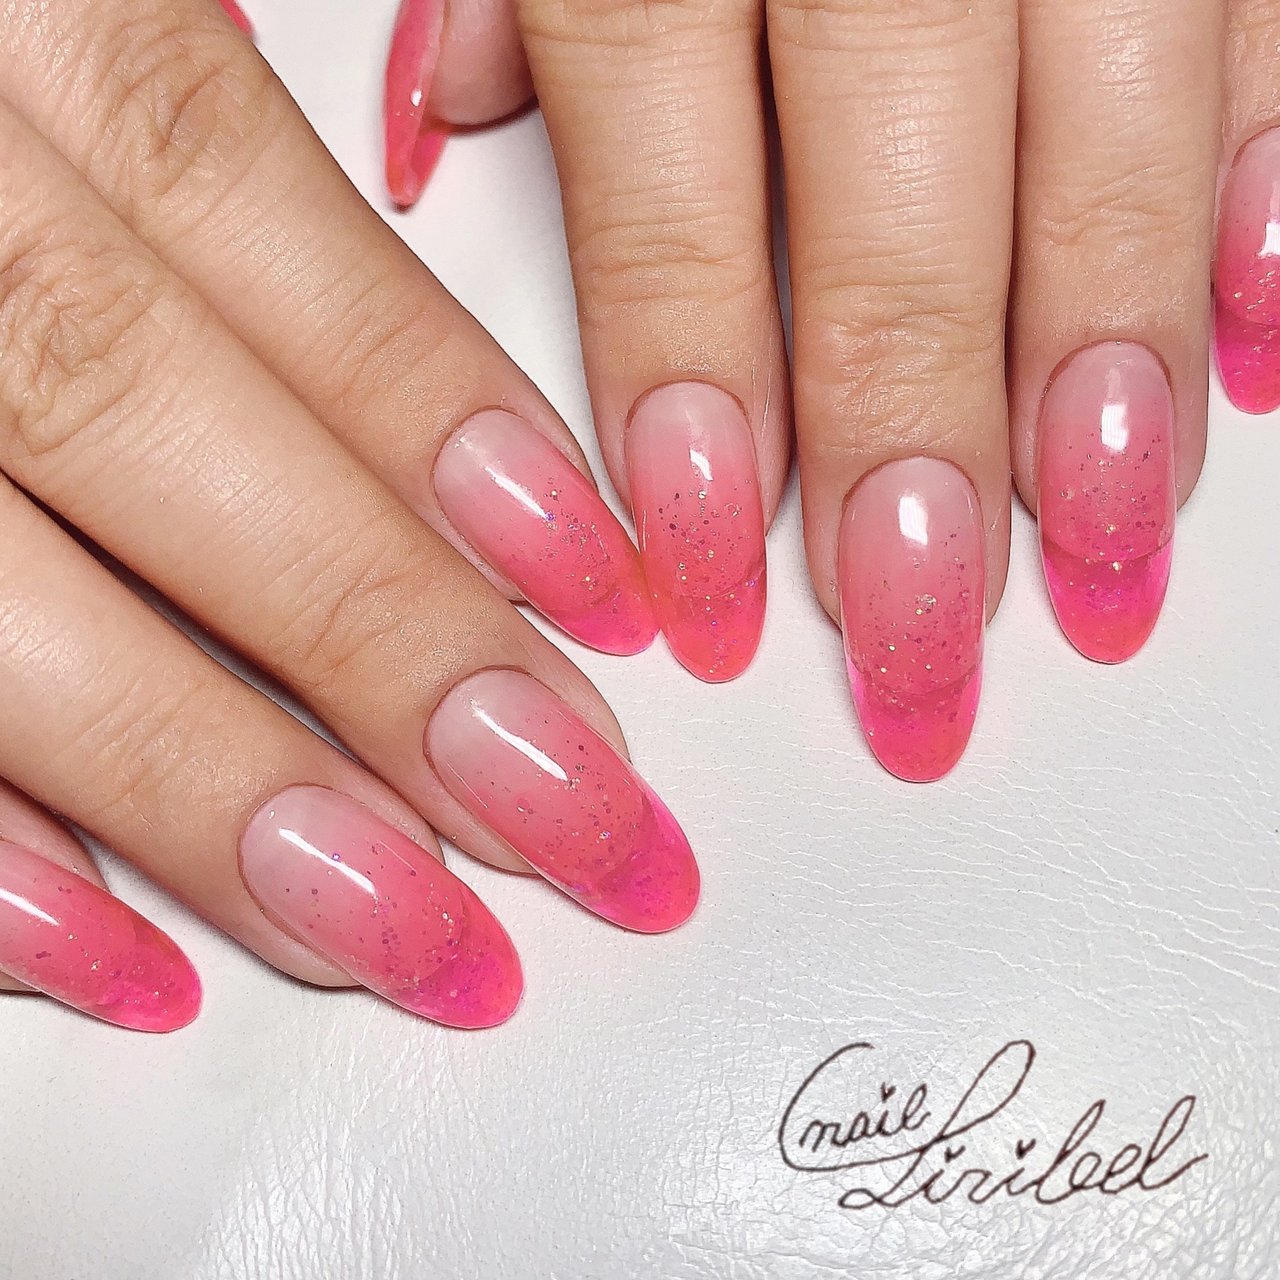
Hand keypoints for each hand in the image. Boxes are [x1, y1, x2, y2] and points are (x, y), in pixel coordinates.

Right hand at [0, 0, 699, 1031]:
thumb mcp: (53, 14)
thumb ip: (196, 172)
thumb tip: (446, 433)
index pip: (223, 199)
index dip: (419, 408)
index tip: (596, 588)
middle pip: (127, 416)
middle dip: (372, 645)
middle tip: (573, 819)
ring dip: (202, 786)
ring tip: (403, 927)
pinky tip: (121, 952)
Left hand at [386, 0, 1258, 780]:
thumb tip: (436, 126)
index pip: (672, 217)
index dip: (692, 413)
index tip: (700, 591)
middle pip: (894, 239)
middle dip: (910, 466)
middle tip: (917, 648)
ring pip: (1100, 158)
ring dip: (1105, 380)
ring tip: (1101, 554)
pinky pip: (1257, 32)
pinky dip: (1257, 197)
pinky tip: (1241, 355)